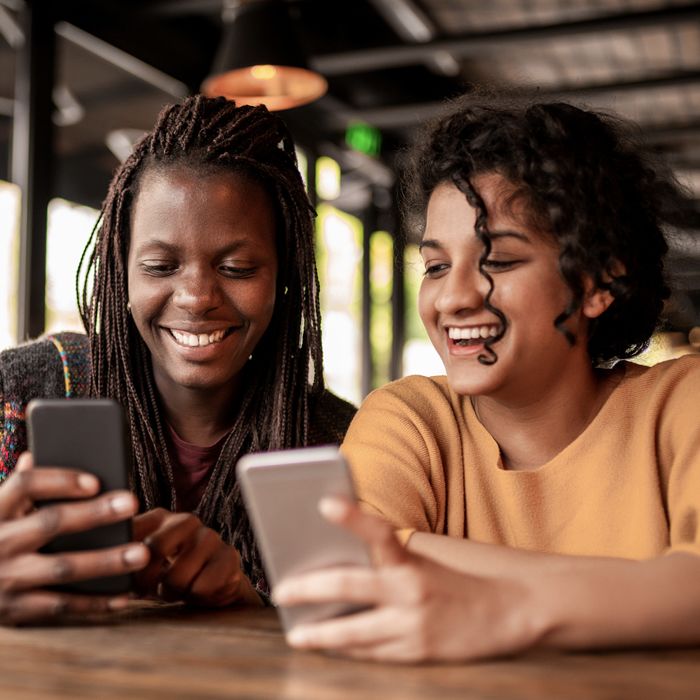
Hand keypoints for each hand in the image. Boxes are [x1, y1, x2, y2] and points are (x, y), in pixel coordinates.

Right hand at [0, 452, 149, 624]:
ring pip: (62, 568)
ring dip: (106, 561)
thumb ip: (16, 487)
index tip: (95, 480)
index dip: (60, 480)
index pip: (24, 485)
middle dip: (94, 513)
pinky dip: (96, 602)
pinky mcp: (15, 612)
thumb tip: (34, 453)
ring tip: (142, 552)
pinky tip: (125, 595)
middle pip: (50, 523)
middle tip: (133, 502)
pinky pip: (62, 606)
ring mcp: (6, 579)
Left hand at [132, 508, 259, 606]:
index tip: (125, 578)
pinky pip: (202, 587)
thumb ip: (122, 555)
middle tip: (151, 589)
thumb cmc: (168, 573)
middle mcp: (186, 521)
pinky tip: (199, 589)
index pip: (132, 531)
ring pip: (178, 577)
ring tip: (177, 588)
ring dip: (174, 592)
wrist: (213, 583)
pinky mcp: (229, 555)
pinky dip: (197, 596)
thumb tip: (96, 564)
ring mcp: (210, 536)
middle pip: (154, 548)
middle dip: (148, 580)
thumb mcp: (142, 562)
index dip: (124, 560)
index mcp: (160, 517)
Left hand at [272, 498, 539, 662]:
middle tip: (280, 589)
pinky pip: (371, 654)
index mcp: (412, 561)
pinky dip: (346, 649)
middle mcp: (410, 591)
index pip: (379, 531)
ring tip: (296, 632)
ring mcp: (413, 626)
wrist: (509, 611)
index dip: (353, 516)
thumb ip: (386, 562)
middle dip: (308, 588)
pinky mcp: (417, 653)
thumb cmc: (456, 580)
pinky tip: (329, 646)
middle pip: (349, 587)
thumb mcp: (426, 561)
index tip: (325, 502)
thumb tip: (336, 565)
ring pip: (352, 632)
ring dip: (319, 632)